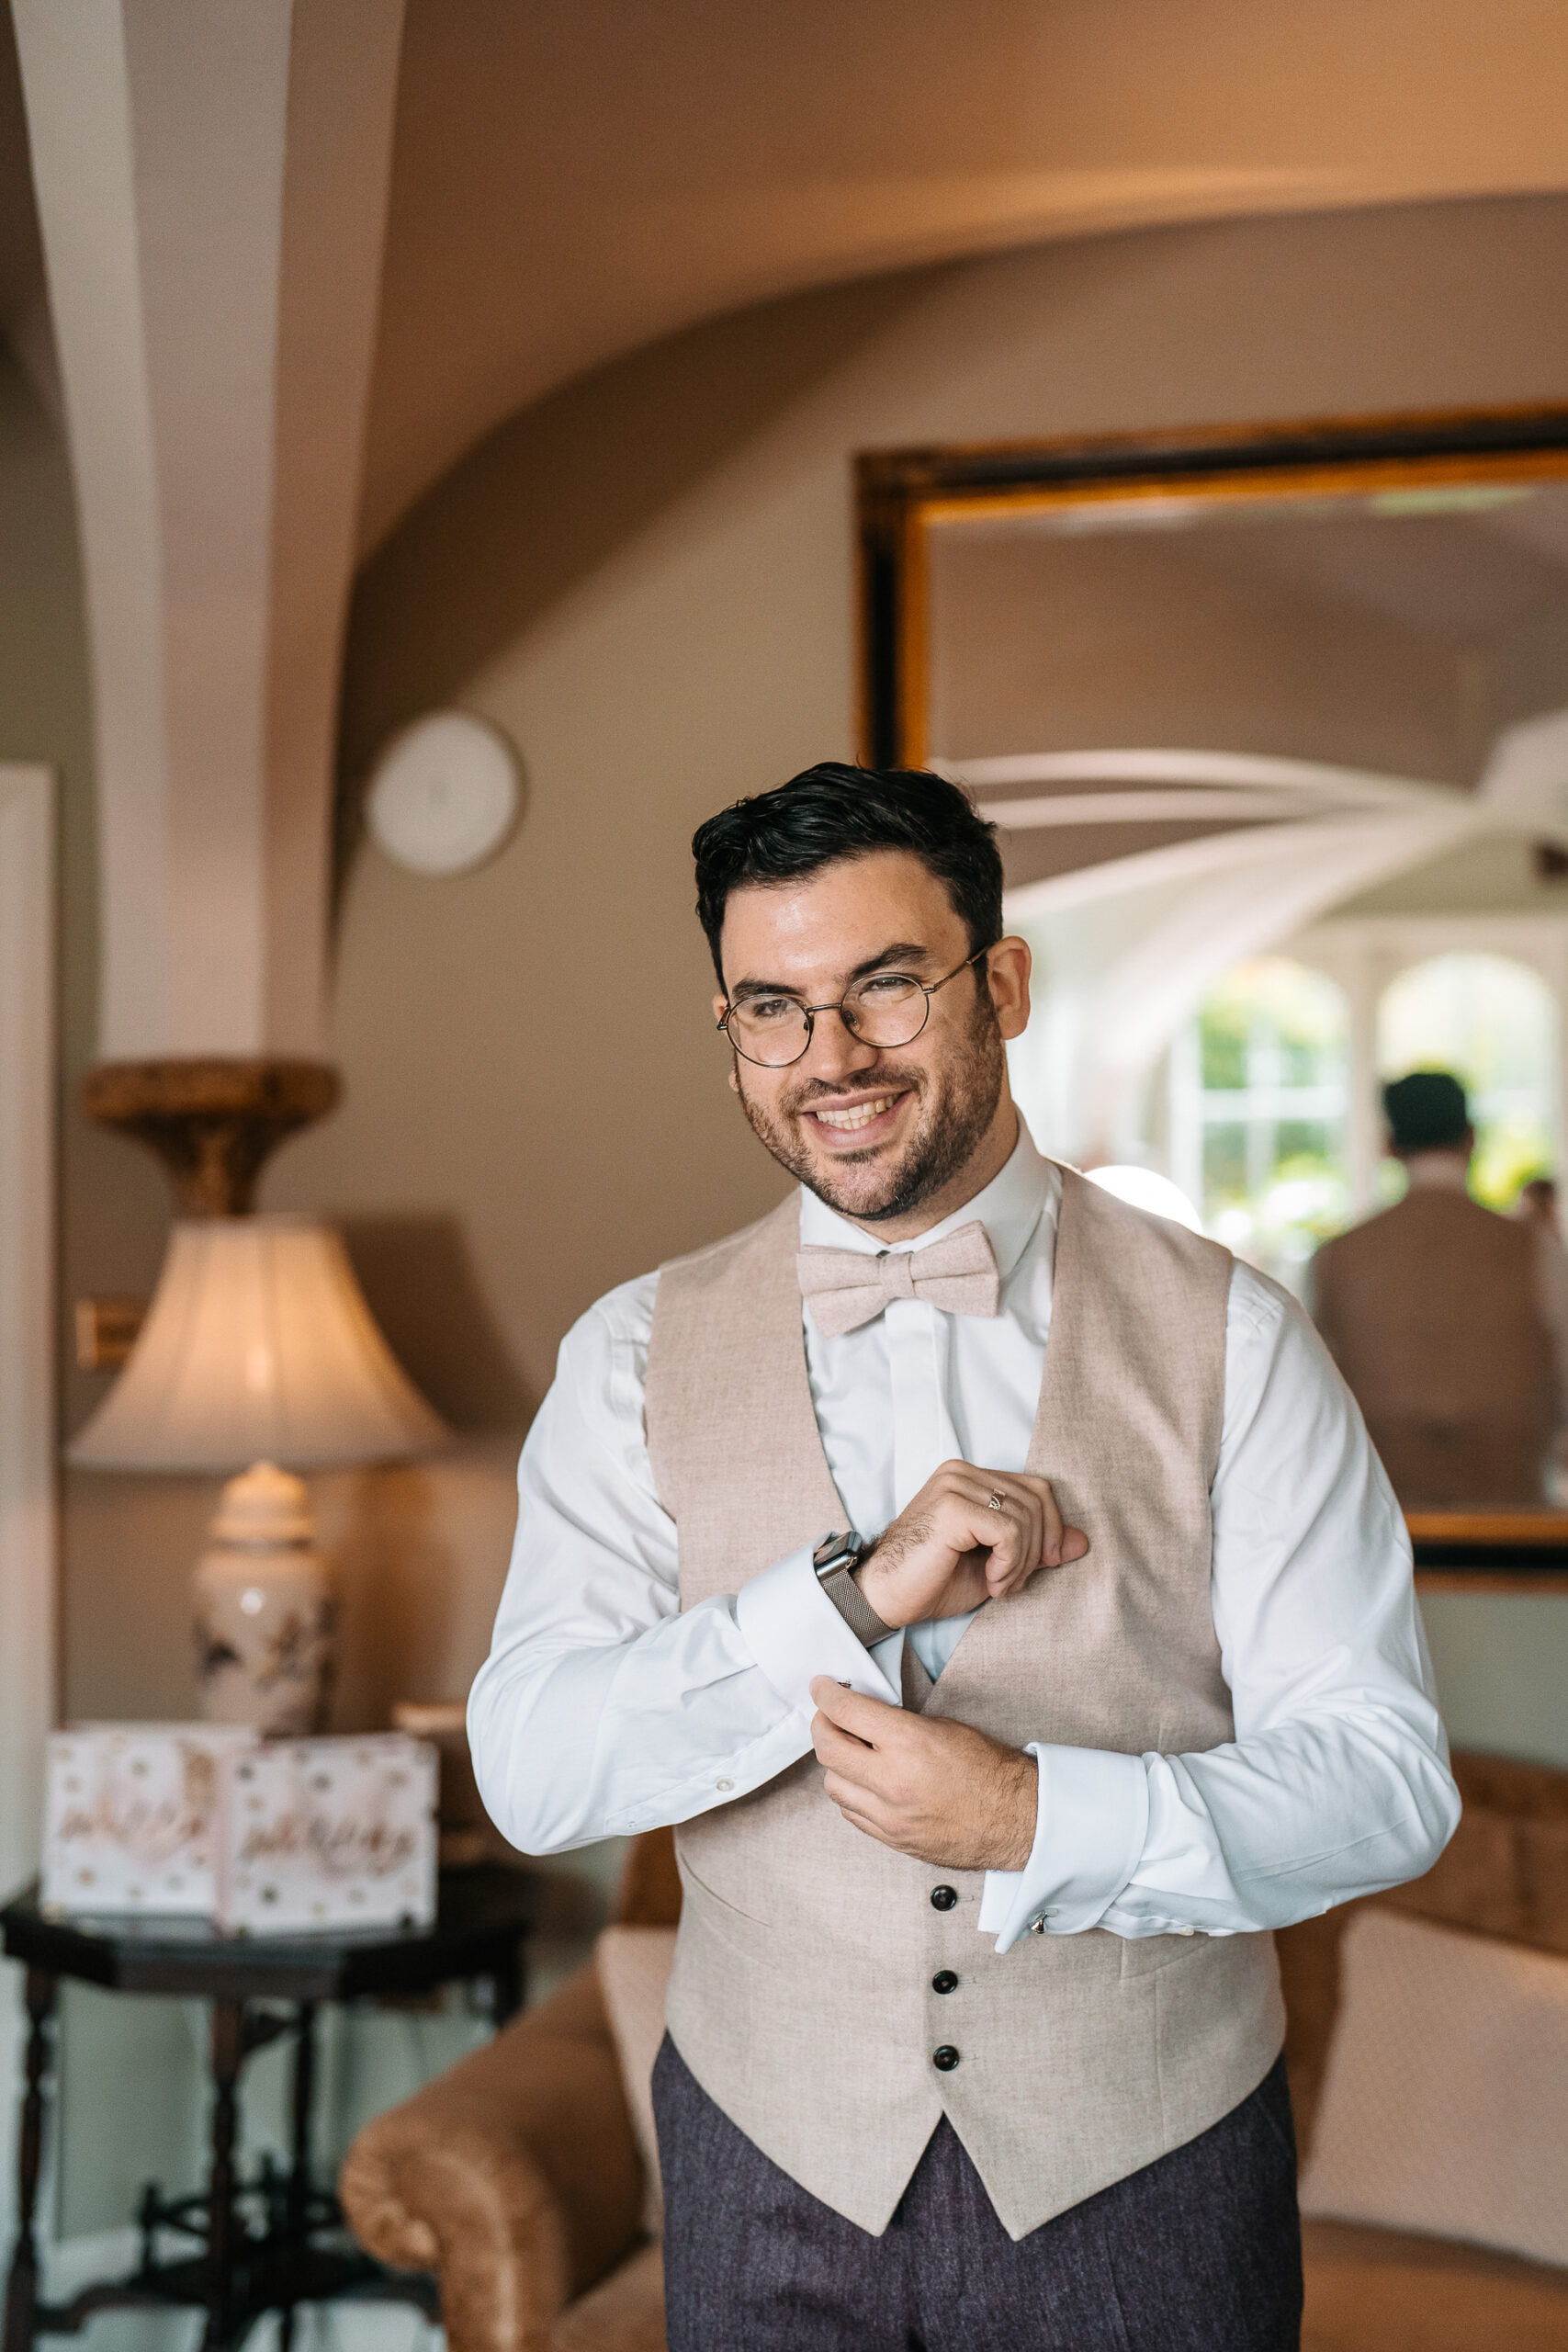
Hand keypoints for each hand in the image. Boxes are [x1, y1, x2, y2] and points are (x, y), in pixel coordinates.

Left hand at [810, 1677, 1036, 1869]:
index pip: (846, 1711)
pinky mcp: (892, 1838)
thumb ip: (896, 1723)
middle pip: (828, 1749)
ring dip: (835, 1763)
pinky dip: (850, 1793)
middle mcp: (892, 1781)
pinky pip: (851, 1812)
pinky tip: (864, 1781)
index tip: (821, 1687)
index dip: (826, 1694)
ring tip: (851, 1751)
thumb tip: (862, 1716)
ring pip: (832, 1784)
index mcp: (908, 1744)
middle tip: (828, 1715)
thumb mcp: (943, 1728)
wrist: (1016, 1819)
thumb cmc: (988, 1770)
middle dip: (821, 1725)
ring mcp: (889, 1815)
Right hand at [855, 1462, 1086, 1629]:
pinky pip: (1008, 1530)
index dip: (1050, 1529)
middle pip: (1036, 1499)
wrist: (884, 1598)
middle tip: (1012, 1583)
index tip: (1037, 1568)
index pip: (1037, 1488)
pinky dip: (1009, 1563)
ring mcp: (955, 1485)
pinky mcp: (951, 1506)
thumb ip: (1035, 1548)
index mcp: (970, 1477)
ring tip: (999, 1585)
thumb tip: (1081, 1542)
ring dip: (1022, 1562)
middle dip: (1037, 1550)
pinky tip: (991, 1582)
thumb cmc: (932, 1581)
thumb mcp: (997, 1564)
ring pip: (1025, 1517)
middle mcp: (961, 1472)